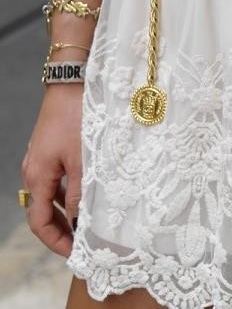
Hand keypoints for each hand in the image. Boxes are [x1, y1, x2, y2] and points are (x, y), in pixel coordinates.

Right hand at [20, 83, 83, 256]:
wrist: (74, 83)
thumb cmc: (79, 118)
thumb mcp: (84, 161)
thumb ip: (82, 194)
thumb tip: (81, 224)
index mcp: (37, 176)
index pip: (39, 221)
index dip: (56, 241)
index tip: (75, 254)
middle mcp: (35, 171)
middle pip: (43, 211)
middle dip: (62, 231)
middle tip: (85, 244)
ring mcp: (43, 160)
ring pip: (52, 196)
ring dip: (68, 213)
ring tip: (91, 224)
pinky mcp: (54, 150)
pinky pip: (59, 181)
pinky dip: (71, 194)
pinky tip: (91, 197)